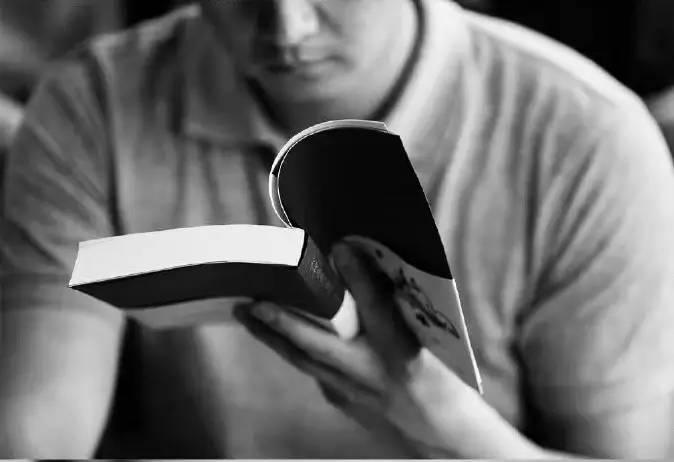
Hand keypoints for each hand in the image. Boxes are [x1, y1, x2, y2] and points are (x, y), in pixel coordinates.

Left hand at [233, 242, 479, 455]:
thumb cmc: (441, 383)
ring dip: (272, 335)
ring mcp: (353, 392)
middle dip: (283, 319)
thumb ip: (400, 309)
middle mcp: (373, 373)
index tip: (340, 248)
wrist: (440, 436)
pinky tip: (273, 335)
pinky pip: (311, 370)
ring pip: (303, 359)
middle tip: (254, 298)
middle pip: (319, 342)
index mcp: (404, 353)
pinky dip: (291, 350)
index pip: (377, 307)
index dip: (357, 276)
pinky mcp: (342, 401)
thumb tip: (366, 267)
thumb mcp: (431, 342)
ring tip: (245, 312)